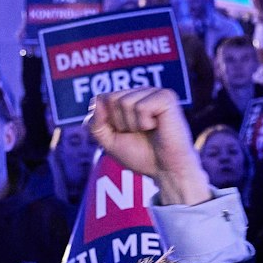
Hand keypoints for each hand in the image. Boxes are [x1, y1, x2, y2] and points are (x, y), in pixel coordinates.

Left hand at [87, 87, 209, 203]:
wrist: (166, 170)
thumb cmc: (141, 155)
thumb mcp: (109, 142)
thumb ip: (96, 123)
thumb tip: (97, 100)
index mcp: (128, 99)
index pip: (101, 99)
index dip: (106, 122)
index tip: (123, 133)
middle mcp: (141, 92)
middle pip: (111, 98)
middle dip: (119, 123)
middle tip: (137, 133)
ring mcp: (154, 93)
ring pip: (125, 102)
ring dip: (132, 124)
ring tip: (148, 130)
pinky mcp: (166, 97)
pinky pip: (141, 107)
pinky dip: (144, 123)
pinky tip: (156, 127)